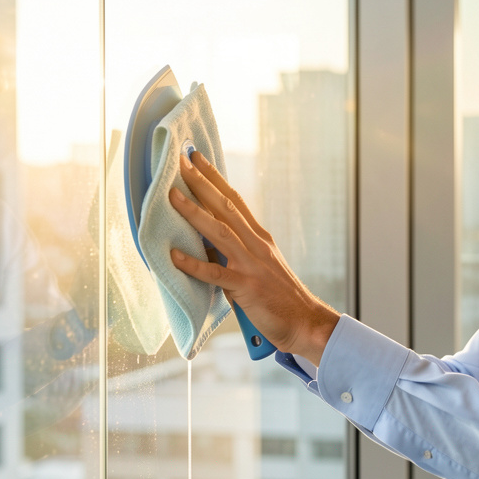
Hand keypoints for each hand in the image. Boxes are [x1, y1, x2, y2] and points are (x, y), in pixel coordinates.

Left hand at [169, 152, 338, 364]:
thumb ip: (237, 250)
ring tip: (173, 196)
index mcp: (260, 237)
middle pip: (226, 207)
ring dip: (194, 213)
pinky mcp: (246, 287)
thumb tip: (205, 240)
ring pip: (219, 232)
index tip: (197, 158)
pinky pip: (216, 274)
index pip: (235, 200)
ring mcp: (252, 265)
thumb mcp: (261, 264)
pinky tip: (174, 256)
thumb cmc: (280, 296)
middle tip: (181, 162)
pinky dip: (194, 264)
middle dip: (202, 183)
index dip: (215, 178)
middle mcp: (256, 244)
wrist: (305, 321)